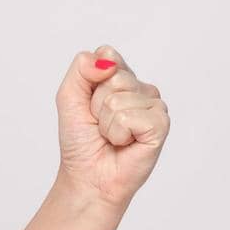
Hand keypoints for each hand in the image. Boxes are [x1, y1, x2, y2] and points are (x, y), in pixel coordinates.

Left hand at [54, 45, 170, 212]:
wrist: (88, 175)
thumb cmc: (80, 140)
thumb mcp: (69, 96)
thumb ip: (81, 69)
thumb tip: (106, 59)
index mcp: (122, 78)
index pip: (107, 54)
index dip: (90, 79)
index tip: (88, 103)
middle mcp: (141, 89)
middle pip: (114, 76)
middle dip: (96, 104)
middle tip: (100, 124)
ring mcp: (154, 106)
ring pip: (119, 98)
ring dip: (106, 122)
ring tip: (111, 136)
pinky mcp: (161, 125)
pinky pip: (130, 117)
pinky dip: (117, 133)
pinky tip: (124, 143)